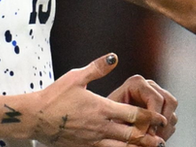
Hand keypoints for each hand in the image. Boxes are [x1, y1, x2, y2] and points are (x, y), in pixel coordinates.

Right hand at [32, 54, 167, 146]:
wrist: (35, 117)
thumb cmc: (55, 96)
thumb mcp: (76, 77)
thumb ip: (97, 68)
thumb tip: (114, 57)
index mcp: (101, 108)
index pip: (132, 114)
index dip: (149, 116)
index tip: (161, 117)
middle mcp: (99, 126)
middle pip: (130, 134)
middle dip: (147, 136)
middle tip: (161, 138)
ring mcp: (92, 139)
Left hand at [109, 76, 178, 140]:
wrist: (105, 123)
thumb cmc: (105, 119)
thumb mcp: (115, 118)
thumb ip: (132, 122)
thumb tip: (149, 132)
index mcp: (136, 83)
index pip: (155, 98)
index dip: (154, 116)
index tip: (149, 132)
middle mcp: (150, 87)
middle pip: (169, 102)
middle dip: (162, 122)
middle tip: (153, 138)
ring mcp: (158, 97)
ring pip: (172, 111)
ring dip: (165, 129)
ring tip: (153, 140)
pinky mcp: (162, 109)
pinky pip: (172, 120)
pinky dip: (165, 132)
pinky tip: (154, 139)